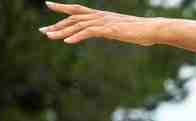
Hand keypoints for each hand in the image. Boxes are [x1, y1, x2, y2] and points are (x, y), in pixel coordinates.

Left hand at [39, 2, 158, 45]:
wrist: (153, 29)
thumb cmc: (142, 31)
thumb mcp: (124, 31)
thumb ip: (114, 30)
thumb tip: (114, 33)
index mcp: (103, 15)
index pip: (78, 9)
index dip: (63, 6)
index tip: (49, 4)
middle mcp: (100, 16)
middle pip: (73, 18)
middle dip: (57, 24)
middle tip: (42, 30)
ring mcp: (104, 22)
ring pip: (78, 25)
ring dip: (62, 31)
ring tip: (49, 36)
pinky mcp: (109, 30)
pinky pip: (88, 32)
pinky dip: (77, 36)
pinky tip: (67, 42)